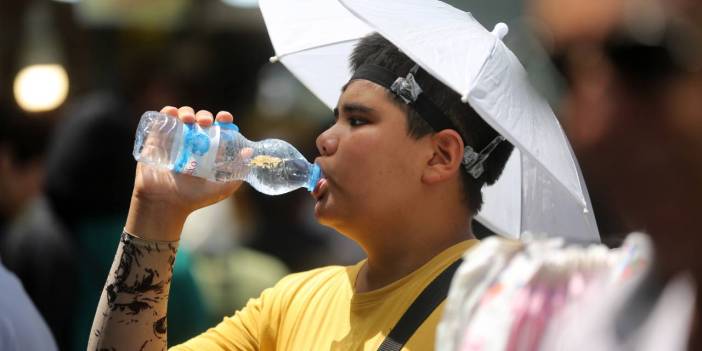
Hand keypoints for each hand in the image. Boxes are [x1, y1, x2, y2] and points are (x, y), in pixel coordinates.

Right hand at [125, 106, 242, 240]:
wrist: (166, 204)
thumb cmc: (194, 199)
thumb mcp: (222, 188)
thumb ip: (238, 172)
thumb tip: (250, 153)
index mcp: (209, 150)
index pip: (218, 128)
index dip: (223, 120)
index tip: (225, 118)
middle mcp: (192, 143)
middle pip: (200, 120)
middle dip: (205, 115)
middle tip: (206, 122)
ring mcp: (174, 140)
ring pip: (182, 116)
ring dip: (187, 112)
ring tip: (189, 120)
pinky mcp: (156, 140)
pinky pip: (161, 120)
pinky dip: (168, 112)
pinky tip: (173, 114)